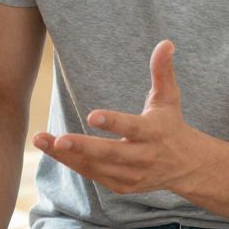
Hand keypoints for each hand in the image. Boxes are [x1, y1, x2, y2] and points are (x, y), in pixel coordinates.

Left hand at [35, 40, 203, 195]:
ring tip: (41, 141)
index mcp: (154, 132)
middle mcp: (143, 156)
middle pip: (110, 153)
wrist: (187, 167)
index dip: (113, 123)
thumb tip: (165, 43)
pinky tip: (52, 150)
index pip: (132, 128)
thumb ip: (162, 71)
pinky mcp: (122, 186)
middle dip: (82, 147)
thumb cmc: (170, 125)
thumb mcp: (169, 98)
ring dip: (67, 156)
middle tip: (58, 139)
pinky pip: (93, 175)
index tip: (92, 115)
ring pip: (96, 167)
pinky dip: (73, 164)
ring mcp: (132, 174)